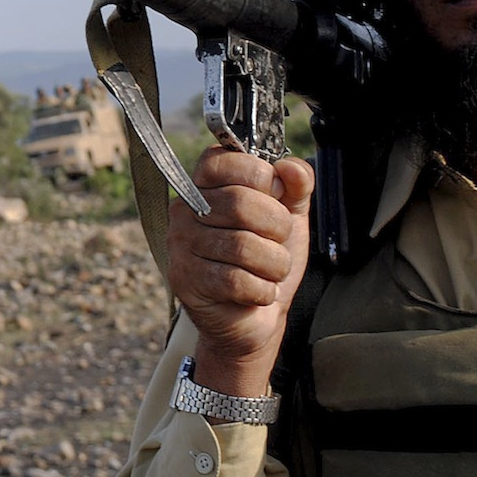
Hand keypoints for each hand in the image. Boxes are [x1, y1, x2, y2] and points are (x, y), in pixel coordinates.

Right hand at [167, 146, 313, 396]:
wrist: (256, 316)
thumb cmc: (267, 259)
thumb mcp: (290, 216)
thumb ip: (296, 186)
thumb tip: (290, 168)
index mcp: (205, 185)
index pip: (222, 160)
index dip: (258, 174)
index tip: (273, 194)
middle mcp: (184, 210)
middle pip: (239, 203)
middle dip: (277, 226)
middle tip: (278, 241)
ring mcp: (180, 246)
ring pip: (242, 246)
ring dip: (273, 264)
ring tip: (271, 271)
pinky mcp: (185, 280)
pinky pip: (235, 280)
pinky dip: (262, 289)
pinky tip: (259, 291)